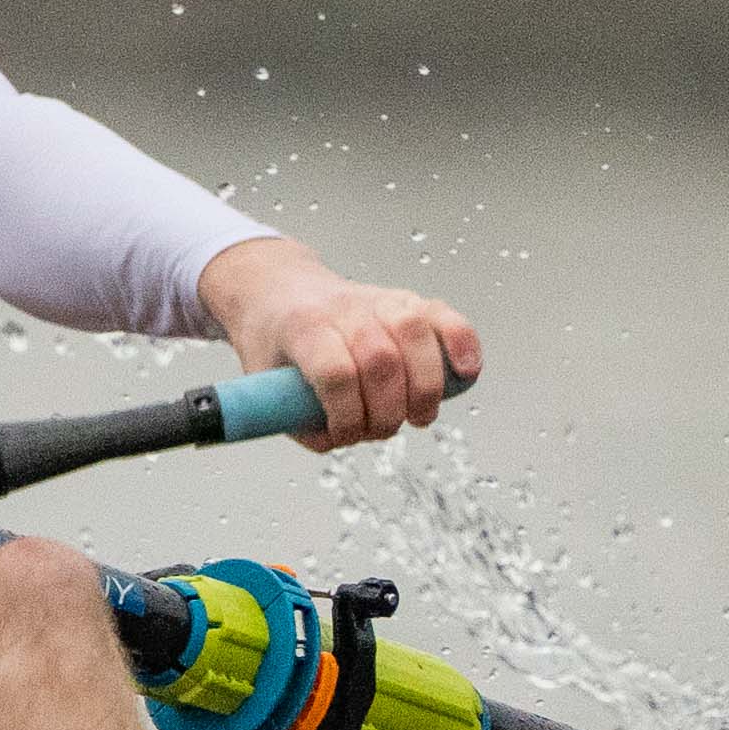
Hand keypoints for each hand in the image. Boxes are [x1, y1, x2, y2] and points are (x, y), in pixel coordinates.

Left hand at [200, 238, 482, 450]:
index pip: (335, 371)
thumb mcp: (262, 382)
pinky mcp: (408, 299)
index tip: (344, 434)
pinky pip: (445, 316)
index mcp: (301, 327)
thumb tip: (338, 440)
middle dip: (388, 411)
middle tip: (383, 430)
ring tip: (420, 417)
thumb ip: (296, 420)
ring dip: (426, 388)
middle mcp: (343, 308)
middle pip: (380, 360)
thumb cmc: (274, 342)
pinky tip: (466, 374)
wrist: (278, 289)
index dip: (346, 414)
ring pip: (415, 334)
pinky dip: (463, 344)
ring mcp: (379, 299)